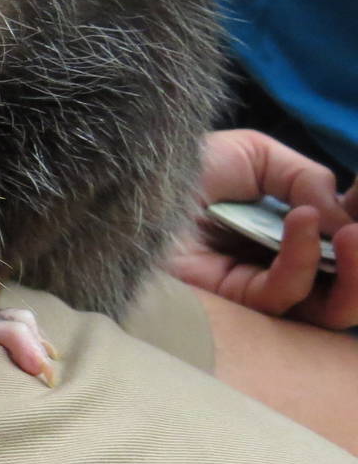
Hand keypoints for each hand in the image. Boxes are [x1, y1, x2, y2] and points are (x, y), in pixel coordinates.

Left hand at [167, 129, 357, 328]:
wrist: (127, 184)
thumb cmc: (183, 167)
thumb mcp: (254, 156)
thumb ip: (306, 179)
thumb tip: (344, 218)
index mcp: (292, 229)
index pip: (345, 236)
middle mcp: (284, 264)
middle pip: (349, 284)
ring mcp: (262, 289)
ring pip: (332, 307)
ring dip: (355, 272)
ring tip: (352, 235)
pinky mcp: (234, 306)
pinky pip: (285, 294)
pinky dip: (301, 258)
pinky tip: (300, 220)